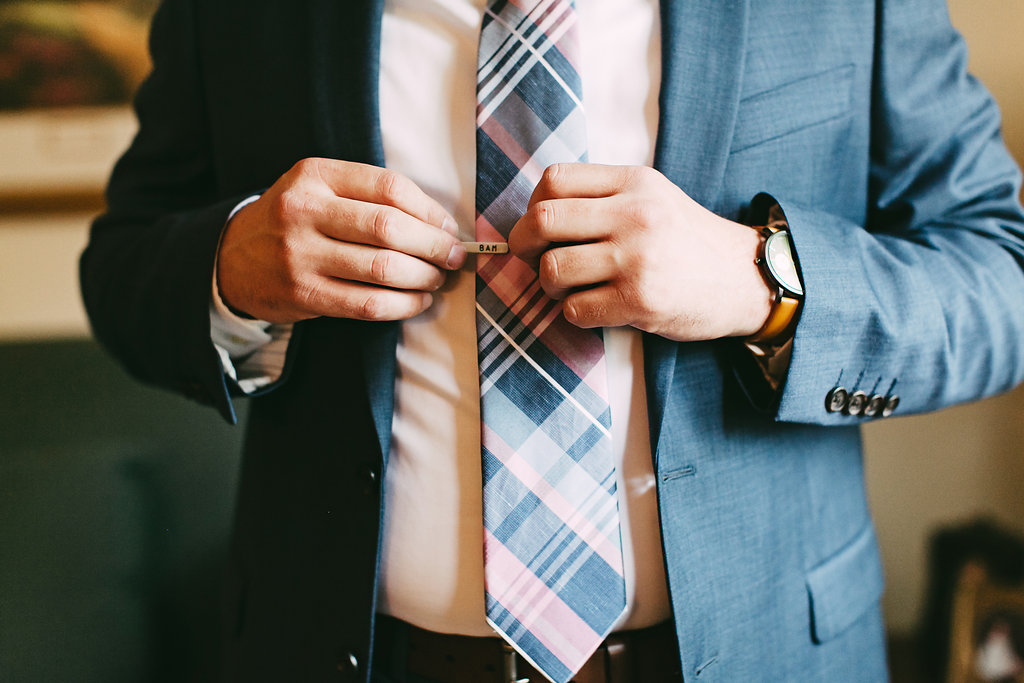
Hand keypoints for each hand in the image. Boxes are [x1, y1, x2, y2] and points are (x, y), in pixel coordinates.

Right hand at [217, 158, 465, 323]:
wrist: (232, 257)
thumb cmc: (295, 221)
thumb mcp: (319, 189)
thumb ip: (368, 196)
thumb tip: (438, 222)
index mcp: (315, 175)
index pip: (388, 187)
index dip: (429, 210)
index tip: (448, 227)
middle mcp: (304, 211)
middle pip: (389, 228)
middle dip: (433, 245)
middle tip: (453, 257)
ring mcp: (301, 255)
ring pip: (382, 268)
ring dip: (423, 277)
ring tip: (437, 279)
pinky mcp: (304, 294)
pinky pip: (367, 304)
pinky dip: (403, 305)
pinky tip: (417, 301)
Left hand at [508, 164, 771, 341]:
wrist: (745, 280)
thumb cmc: (688, 242)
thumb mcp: (653, 198)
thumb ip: (602, 197)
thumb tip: (534, 216)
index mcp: (634, 182)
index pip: (554, 180)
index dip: (533, 206)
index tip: (539, 227)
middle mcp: (635, 215)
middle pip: (543, 221)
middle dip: (524, 245)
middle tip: (533, 259)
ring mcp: (637, 259)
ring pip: (552, 269)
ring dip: (550, 285)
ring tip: (570, 288)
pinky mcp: (640, 301)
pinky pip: (575, 310)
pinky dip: (574, 313)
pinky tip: (595, 307)